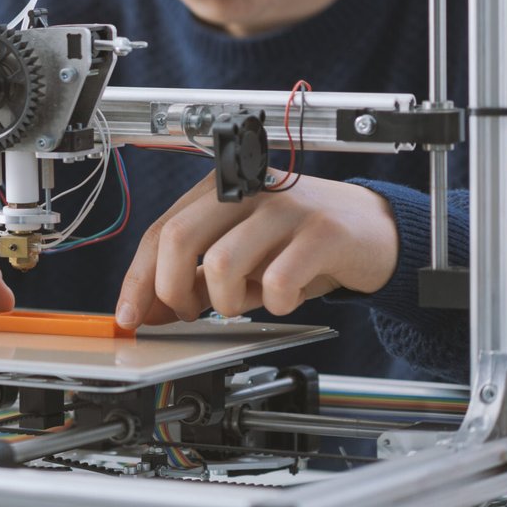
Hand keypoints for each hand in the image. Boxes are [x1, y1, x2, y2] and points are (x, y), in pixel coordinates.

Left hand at [115, 170, 398, 329]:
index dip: (139, 278)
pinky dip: (276, 303)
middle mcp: (244, 191)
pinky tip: (287, 297)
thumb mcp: (240, 257)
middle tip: (192, 313)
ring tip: (248, 302)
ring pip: (221, 263)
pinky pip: (278, 280)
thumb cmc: (300, 243)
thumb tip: (147, 310)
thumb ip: (193, 277)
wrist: (375, 230)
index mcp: (216, 191)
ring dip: (227, 302)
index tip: (130, 315)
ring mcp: (283, 207)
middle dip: (173, 290)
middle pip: (178, 238)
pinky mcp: (321, 231)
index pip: (159, 231)